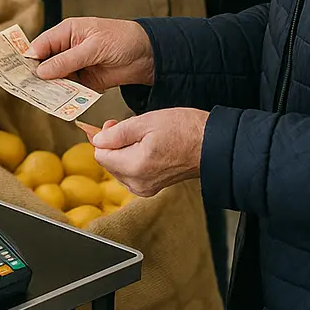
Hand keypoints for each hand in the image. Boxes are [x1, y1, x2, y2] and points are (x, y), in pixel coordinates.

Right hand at [28, 17, 153, 91]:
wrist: (149, 56)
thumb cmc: (122, 39)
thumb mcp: (93, 47)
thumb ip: (67, 60)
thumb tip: (41, 71)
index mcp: (66, 32)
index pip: (40, 45)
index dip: (28, 58)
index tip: (17, 72)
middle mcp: (67, 49)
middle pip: (44, 64)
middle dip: (37, 76)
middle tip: (26, 89)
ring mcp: (76, 66)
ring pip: (55, 79)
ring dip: (50, 88)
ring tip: (42, 99)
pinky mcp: (86, 82)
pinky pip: (69, 90)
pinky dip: (65, 97)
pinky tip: (59, 103)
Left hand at [84, 109, 208, 196]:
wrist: (212, 145)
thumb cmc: (184, 130)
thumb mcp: (145, 122)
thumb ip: (116, 133)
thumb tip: (96, 139)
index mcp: (135, 167)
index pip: (100, 155)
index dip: (103, 136)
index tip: (112, 124)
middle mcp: (138, 183)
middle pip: (108, 162)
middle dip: (112, 143)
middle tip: (127, 126)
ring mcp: (145, 188)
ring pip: (118, 167)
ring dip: (122, 150)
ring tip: (140, 136)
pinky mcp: (152, 187)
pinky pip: (130, 172)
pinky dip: (132, 158)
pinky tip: (145, 146)